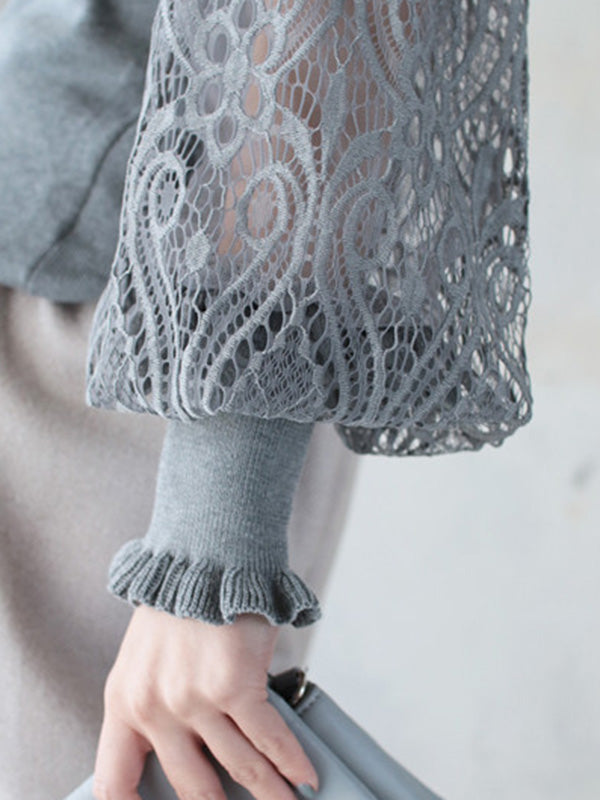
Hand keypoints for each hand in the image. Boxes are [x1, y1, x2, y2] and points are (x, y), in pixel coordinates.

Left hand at [92, 603, 318, 799]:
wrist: (205, 559)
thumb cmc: (179, 605)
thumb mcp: (143, 658)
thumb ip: (154, 704)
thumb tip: (189, 748)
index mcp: (123, 704)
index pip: (114, 783)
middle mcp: (155, 709)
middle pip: (192, 787)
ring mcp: (195, 700)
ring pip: (239, 768)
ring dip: (269, 792)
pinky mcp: (235, 685)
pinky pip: (269, 739)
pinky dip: (291, 762)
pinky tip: (305, 776)